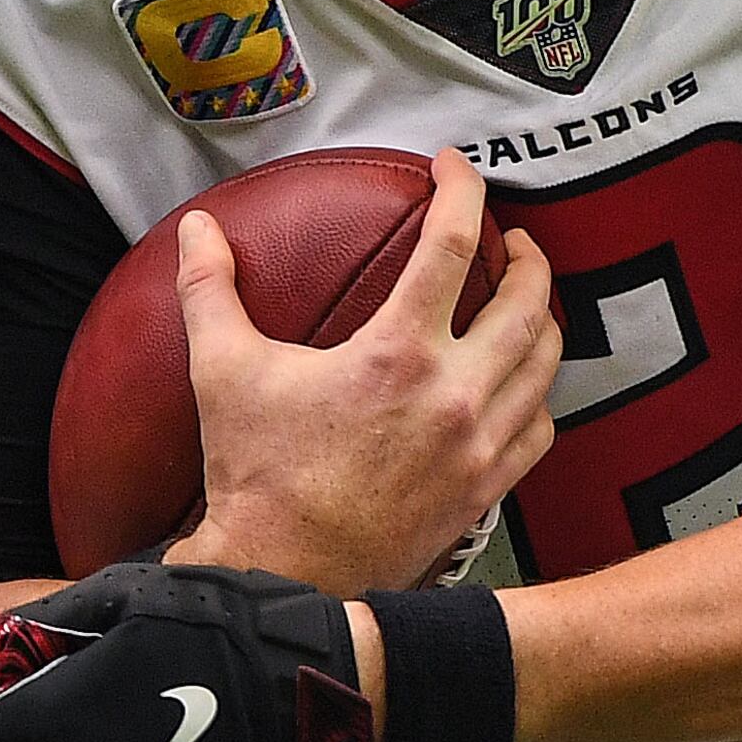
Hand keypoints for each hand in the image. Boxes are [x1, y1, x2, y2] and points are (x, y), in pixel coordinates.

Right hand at [167, 150, 559, 593]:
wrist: (287, 574)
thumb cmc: (255, 475)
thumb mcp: (223, 371)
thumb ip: (210, 290)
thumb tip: (197, 229)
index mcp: (397, 353)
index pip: (453, 245)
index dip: (462, 191)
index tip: (453, 166)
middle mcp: (454, 394)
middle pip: (527, 301)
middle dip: (528, 256)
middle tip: (511, 237)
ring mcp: (479, 446)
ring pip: (544, 364)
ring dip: (542, 319)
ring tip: (526, 300)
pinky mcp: (484, 491)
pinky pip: (539, 428)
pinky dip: (538, 394)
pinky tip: (520, 385)